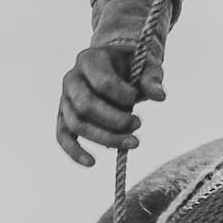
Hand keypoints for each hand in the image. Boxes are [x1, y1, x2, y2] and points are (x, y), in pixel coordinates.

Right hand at [55, 39, 166, 164]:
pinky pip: (63, 136)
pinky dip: (74, 151)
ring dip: (104, 137)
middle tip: (138, 124)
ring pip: (76, 124)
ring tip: (133, 142)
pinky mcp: (63, 116)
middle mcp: (72, 78)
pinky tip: (92, 162)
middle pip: (85, 105)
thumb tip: (159, 97)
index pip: (101, 82)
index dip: (121, 95)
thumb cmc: (131, 66)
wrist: (117, 67)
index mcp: (90, 59)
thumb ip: (152, 78)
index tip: (137, 98)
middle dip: (114, 120)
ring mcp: (65, 98)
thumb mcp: (145, 65)